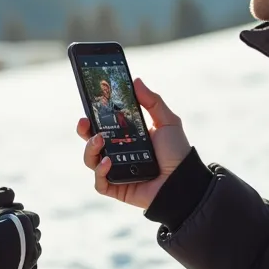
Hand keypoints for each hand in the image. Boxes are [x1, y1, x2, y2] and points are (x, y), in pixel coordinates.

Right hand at [78, 78, 190, 209]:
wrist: (184, 181)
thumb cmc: (177, 152)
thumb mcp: (167, 121)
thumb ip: (152, 101)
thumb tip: (136, 80)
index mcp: (128, 136)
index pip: (104, 124)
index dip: (93, 115)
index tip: (89, 103)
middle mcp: (119, 153)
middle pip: (91, 140)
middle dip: (83, 130)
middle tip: (85, 121)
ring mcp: (116, 171)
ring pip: (91, 160)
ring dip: (90, 149)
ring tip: (99, 140)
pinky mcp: (117, 188)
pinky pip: (99, 183)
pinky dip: (100, 172)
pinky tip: (108, 162)